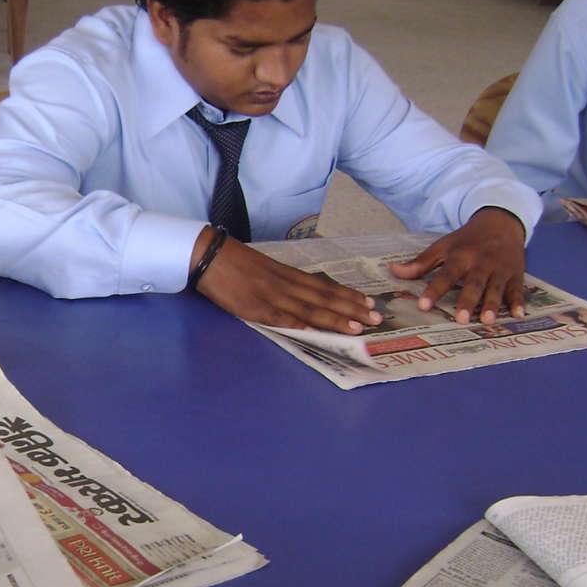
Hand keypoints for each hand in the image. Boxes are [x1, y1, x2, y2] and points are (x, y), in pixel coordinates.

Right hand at [193, 233, 380, 332]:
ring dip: (335, 319)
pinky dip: (299, 324)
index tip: (369, 303)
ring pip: (309, 309)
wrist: (210, 255)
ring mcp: (272, 296)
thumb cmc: (236, 262)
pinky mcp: (255, 307)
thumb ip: (286, 281)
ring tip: (358, 327)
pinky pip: (281, 317)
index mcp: (288, 275)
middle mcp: (286, 285)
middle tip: (377, 318)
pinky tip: (315, 331)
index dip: (348, 296)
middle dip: (351, 309)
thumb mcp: (267, 268)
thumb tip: (307, 293)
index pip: (324, 287)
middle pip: (324, 299)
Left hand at [387, 207, 527, 323]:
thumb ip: (421, 262)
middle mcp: (481, 262)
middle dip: (467, 300)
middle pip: (473, 283)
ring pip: (496, 288)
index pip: (445, 274)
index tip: (423, 305)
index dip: (434, 290)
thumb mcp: (444, 246)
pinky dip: (519, 302)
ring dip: (492, 304)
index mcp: (461, 255)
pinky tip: (519, 315)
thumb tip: (393, 271)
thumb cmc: (468, 239)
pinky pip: (517, 289)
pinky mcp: (516, 273)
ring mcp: (500, 268)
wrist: (501, 222)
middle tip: (460, 319)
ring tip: (487, 320)